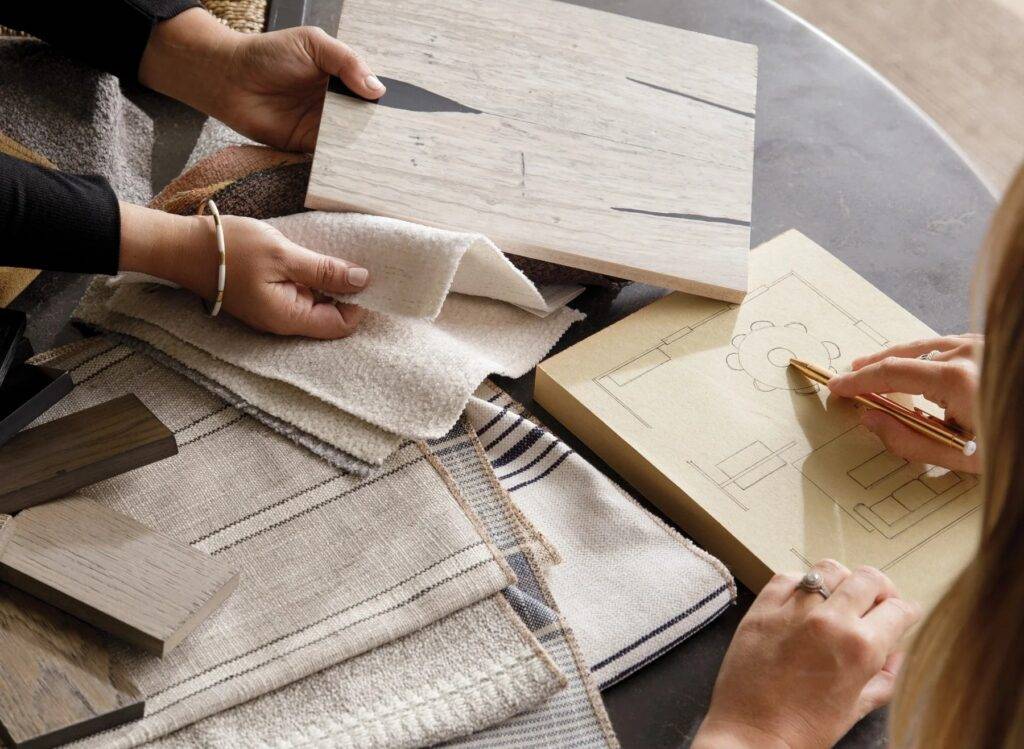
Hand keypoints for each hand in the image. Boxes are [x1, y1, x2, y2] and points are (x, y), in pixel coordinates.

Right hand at [119, 203, 367, 338]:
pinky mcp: (266, 298)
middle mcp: (282, 323)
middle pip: (330, 316)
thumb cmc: (230, 249)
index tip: (366, 275)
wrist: (181, 245)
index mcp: (288, 319)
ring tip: (334, 255)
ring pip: (315, 304)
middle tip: (355, 260)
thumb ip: (324, 271)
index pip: (341, 325)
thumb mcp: (284, 254)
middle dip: (346, 292)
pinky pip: (298, 294)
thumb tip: (363, 280)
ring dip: (328, 283)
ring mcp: (273, 312)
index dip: (359, 303)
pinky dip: (310, 279)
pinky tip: (312, 258)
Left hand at [139, 9, 384, 151]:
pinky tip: (359, 166)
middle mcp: (336, 104)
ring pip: (353, 141)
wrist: (229, 79)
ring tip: (389, 159)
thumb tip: (377, 90)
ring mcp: (323, 127)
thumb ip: (347, 61)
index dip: (387, 104)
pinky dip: (343, 163)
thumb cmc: (268, 54)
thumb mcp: (313, 43)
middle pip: (367, 122)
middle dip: (382, 131)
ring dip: (366, 149)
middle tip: (405, 143)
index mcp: (341, 78)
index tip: (409, 116)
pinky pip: (331, 157)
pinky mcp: (308, 147)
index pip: (372, 94)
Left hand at [693, 560, 920, 748]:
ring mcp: (793, 610)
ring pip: (830, 569)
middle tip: (875, 604)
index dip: (906, 612)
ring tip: (839, 599)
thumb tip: (898, 652)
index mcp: (860, 648)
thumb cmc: (804, 729)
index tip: (903, 615)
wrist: (751, 735)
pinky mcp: (762, 607)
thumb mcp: (857, 709)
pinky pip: (788, 577)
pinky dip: (801, 584)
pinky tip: (803, 603)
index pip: (899, 609)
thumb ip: (886, 677)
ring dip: (842, 582)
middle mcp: (829, 621)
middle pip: (868, 578)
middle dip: (880, 590)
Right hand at [827, 335, 981, 472]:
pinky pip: (946, 344)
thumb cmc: (1010, 447)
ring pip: (925, 345)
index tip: (838, 386)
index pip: (892, 372)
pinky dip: (923, 354)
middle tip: (851, 376)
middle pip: (906, 354)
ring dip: (897, 357)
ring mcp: (981, 346)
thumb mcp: (960, 455)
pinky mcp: (989, 347)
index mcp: (957, 380)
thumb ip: (909, 440)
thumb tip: (871, 419)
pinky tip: (914, 365)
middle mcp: (968, 354)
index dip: (860, 380)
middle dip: (874, 366)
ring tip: (875, 368)